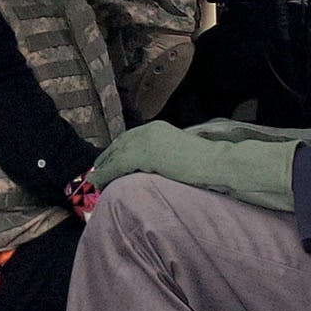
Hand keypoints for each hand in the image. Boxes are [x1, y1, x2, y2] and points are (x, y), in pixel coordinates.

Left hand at [92, 121, 299, 211]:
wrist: (216, 164)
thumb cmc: (204, 164)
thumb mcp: (177, 154)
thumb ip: (161, 155)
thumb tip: (150, 167)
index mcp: (157, 128)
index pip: (129, 138)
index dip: (115, 150)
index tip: (105, 161)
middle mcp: (149, 130)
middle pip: (119, 144)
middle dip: (105, 158)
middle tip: (95, 172)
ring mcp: (147, 140)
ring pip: (116, 154)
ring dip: (102, 168)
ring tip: (94, 180)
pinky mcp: (146, 153)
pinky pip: (118, 165)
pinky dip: (105, 174)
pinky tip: (98, 182)